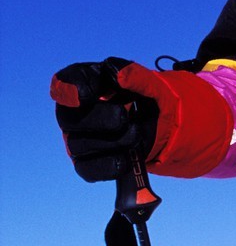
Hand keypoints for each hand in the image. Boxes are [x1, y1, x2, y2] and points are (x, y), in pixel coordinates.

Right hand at [51, 59, 155, 182]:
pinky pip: (89, 170)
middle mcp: (73, 113)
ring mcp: (77, 140)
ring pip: (80, 146)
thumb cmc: (145, 97)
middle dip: (98, 119)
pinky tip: (128, 159)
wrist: (160, 123)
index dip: (70, 88)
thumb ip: (136, 75)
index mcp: (84, 85)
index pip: (64, 83)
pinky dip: (110, 165)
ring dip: (113, 141)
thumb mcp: (149, 82)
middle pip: (69, 119)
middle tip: (124, 117)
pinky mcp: (88, 164)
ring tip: (136, 134)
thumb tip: (120, 75)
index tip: (87, 94)